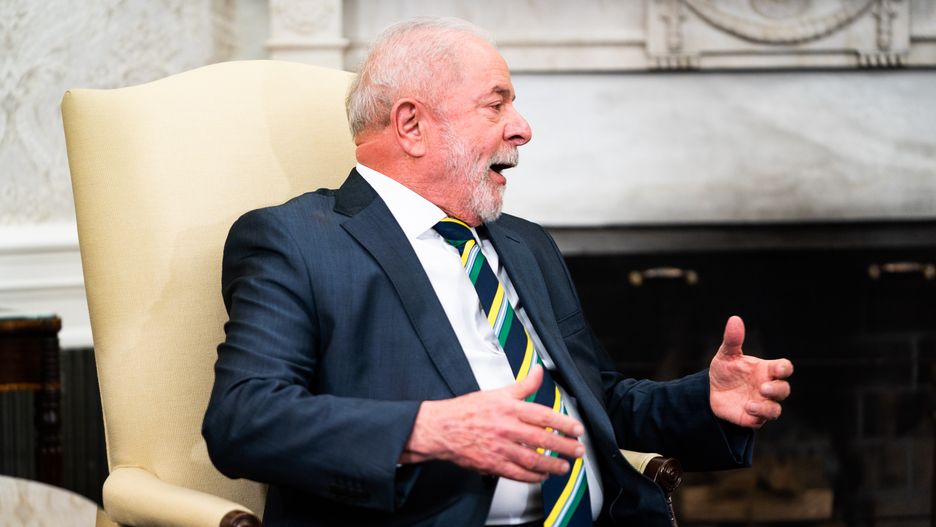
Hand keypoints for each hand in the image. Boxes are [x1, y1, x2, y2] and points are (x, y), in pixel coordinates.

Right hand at [400, 365, 585, 481]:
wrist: (441, 428)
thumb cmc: (466, 411)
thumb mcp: (497, 392)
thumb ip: (522, 385)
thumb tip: (539, 372)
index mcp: (508, 408)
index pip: (543, 415)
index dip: (563, 423)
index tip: (577, 429)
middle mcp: (506, 428)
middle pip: (542, 439)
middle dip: (564, 447)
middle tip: (578, 450)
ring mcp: (500, 448)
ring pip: (532, 459)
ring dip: (552, 465)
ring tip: (564, 467)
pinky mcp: (493, 464)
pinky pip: (518, 473)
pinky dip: (533, 476)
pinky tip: (542, 475)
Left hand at [709, 316, 792, 427]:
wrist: (710, 391)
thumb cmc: (725, 371)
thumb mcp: (726, 354)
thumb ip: (732, 340)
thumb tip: (734, 319)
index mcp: (766, 369)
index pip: (784, 368)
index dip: (785, 368)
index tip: (778, 368)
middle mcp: (767, 386)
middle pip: (784, 389)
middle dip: (777, 389)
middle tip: (762, 387)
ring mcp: (762, 403)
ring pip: (776, 409)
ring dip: (768, 407)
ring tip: (752, 403)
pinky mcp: (753, 417)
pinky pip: (761, 420)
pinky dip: (757, 415)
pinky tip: (747, 408)